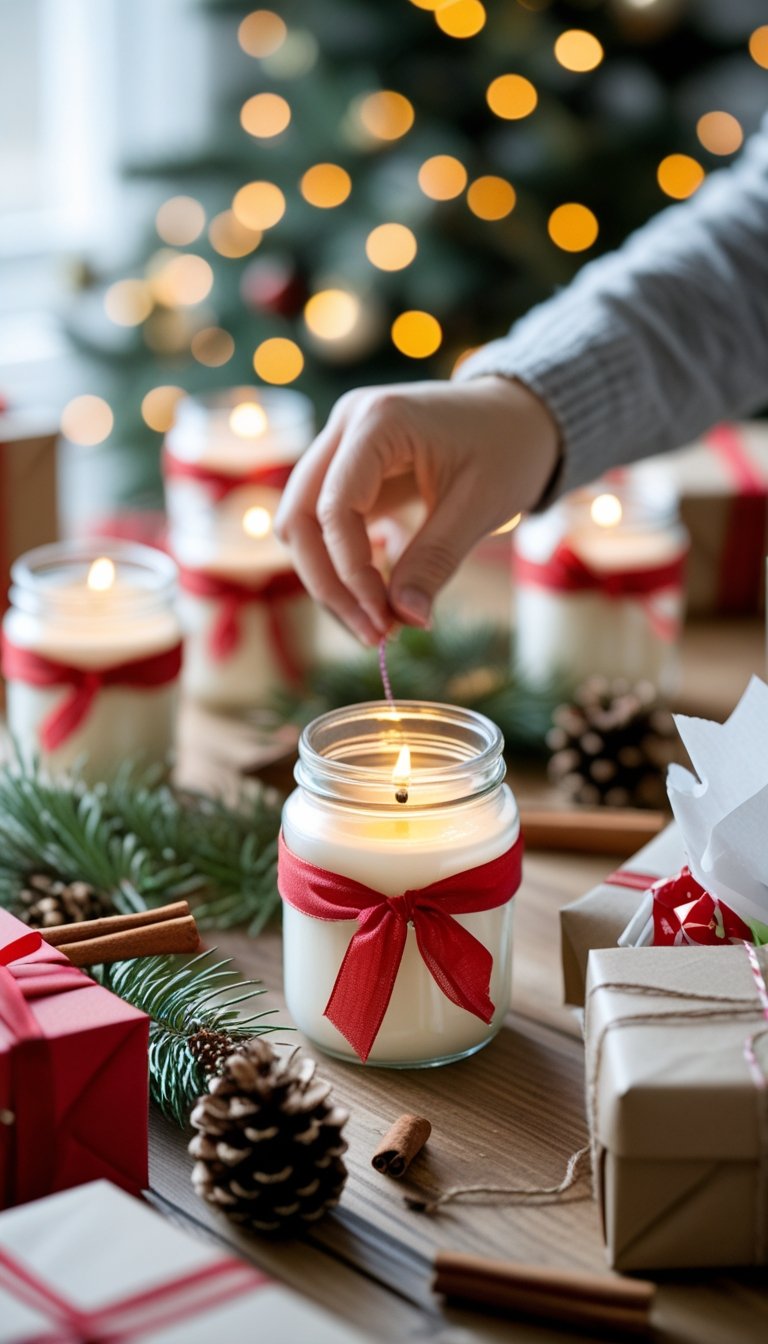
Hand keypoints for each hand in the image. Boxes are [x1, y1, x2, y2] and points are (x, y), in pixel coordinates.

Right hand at [274, 376, 559, 643]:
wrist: (520, 416)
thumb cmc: (508, 449)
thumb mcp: (480, 506)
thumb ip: (436, 561)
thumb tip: (407, 620)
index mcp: (378, 420)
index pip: (334, 508)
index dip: (351, 573)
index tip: (385, 622)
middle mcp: (346, 424)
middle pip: (300, 518)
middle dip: (329, 585)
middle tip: (373, 636)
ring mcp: (340, 445)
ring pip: (302, 526)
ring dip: (328, 581)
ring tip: (376, 626)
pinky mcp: (345, 470)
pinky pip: (322, 526)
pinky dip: (340, 567)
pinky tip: (376, 600)